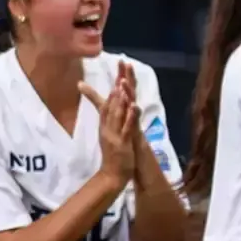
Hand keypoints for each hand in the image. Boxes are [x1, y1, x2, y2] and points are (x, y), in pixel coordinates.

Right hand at [79, 67, 137, 184]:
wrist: (111, 176)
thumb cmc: (114, 156)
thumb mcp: (112, 136)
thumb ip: (112, 123)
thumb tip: (113, 112)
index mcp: (106, 124)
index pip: (109, 99)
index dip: (116, 83)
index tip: (120, 67)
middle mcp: (108, 126)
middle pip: (112, 100)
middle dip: (118, 83)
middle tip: (122, 64)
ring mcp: (114, 134)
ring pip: (117, 112)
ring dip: (121, 97)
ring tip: (123, 82)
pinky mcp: (122, 142)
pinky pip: (126, 127)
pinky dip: (130, 116)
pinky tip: (134, 106)